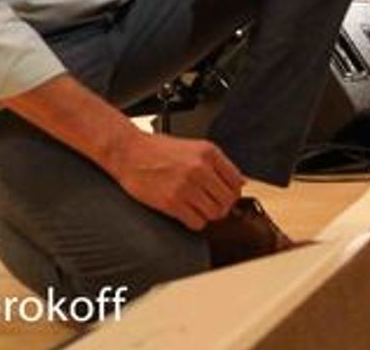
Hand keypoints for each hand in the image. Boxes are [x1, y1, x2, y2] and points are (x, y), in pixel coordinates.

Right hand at [108, 131, 243, 230]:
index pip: (237, 180)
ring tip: (198, 208)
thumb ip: (217, 163)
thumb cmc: (157, 149)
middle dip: (222, 204)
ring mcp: (187, 186)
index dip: (232, 190)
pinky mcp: (172, 202)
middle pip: (228, 199)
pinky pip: (197, 222)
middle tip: (212, 203)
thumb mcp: (194, 147)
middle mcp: (200, 168)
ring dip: (209, 214)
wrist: (129, 152)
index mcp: (208, 152)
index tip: (226, 194)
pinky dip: (195, 221)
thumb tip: (240, 180)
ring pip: (215, 213)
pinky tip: (187, 213)